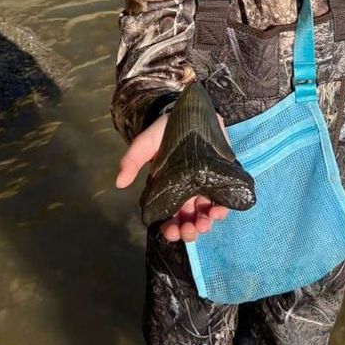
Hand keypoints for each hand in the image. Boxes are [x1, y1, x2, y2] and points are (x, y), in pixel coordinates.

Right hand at [115, 110, 230, 242]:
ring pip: (206, 213)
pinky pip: (224, 199)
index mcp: (168, 189)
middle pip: (188, 219)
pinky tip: (219, 211)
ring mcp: (206, 185)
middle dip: (188, 230)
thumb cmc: (165, 130)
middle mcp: (187, 191)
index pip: (168, 215)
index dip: (169, 228)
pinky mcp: (222, 177)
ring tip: (203, 223)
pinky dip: (222, 209)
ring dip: (205, 223)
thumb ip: (133, 160)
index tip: (170, 232)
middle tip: (187, 231)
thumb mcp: (146, 143)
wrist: (191, 112)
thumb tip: (119, 183)